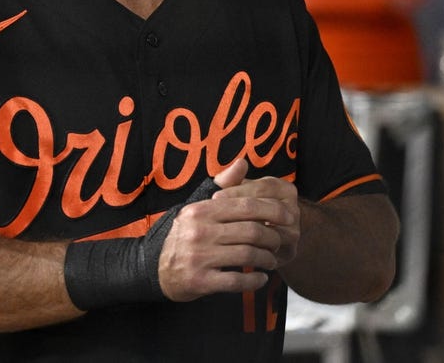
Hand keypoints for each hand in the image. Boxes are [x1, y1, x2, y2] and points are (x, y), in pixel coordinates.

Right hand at [156, 160, 294, 301]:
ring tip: (271, 260)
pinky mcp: (200, 281)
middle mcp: (199, 231)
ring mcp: (199, 257)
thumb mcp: (197, 206)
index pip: (246, 205)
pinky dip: (254, 280)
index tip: (289, 216)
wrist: (154, 268)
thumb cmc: (183, 234)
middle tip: (279, 242)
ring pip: (247, 255)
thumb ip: (222, 185)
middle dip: (272, 237)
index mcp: (201, 210)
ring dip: (267, 259)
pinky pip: (236, 281)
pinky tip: (261, 278)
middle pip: (251, 231)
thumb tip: (243, 162)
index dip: (273, 210)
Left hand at [212, 159, 300, 269]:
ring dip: (243, 233)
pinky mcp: (288, 253)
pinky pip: (268, 251)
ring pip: (268, 232)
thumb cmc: (246, 206)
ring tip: (221, 232)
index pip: (263, 187)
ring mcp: (293, 233)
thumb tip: (239, 163)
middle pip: (266, 209)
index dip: (238, 191)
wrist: (265, 236)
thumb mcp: (240, 189)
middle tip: (216, 216)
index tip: (215, 196)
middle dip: (239, 212)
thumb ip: (235, 177)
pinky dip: (249, 249)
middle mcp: (293, 210)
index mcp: (284, 189)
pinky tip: (230, 247)